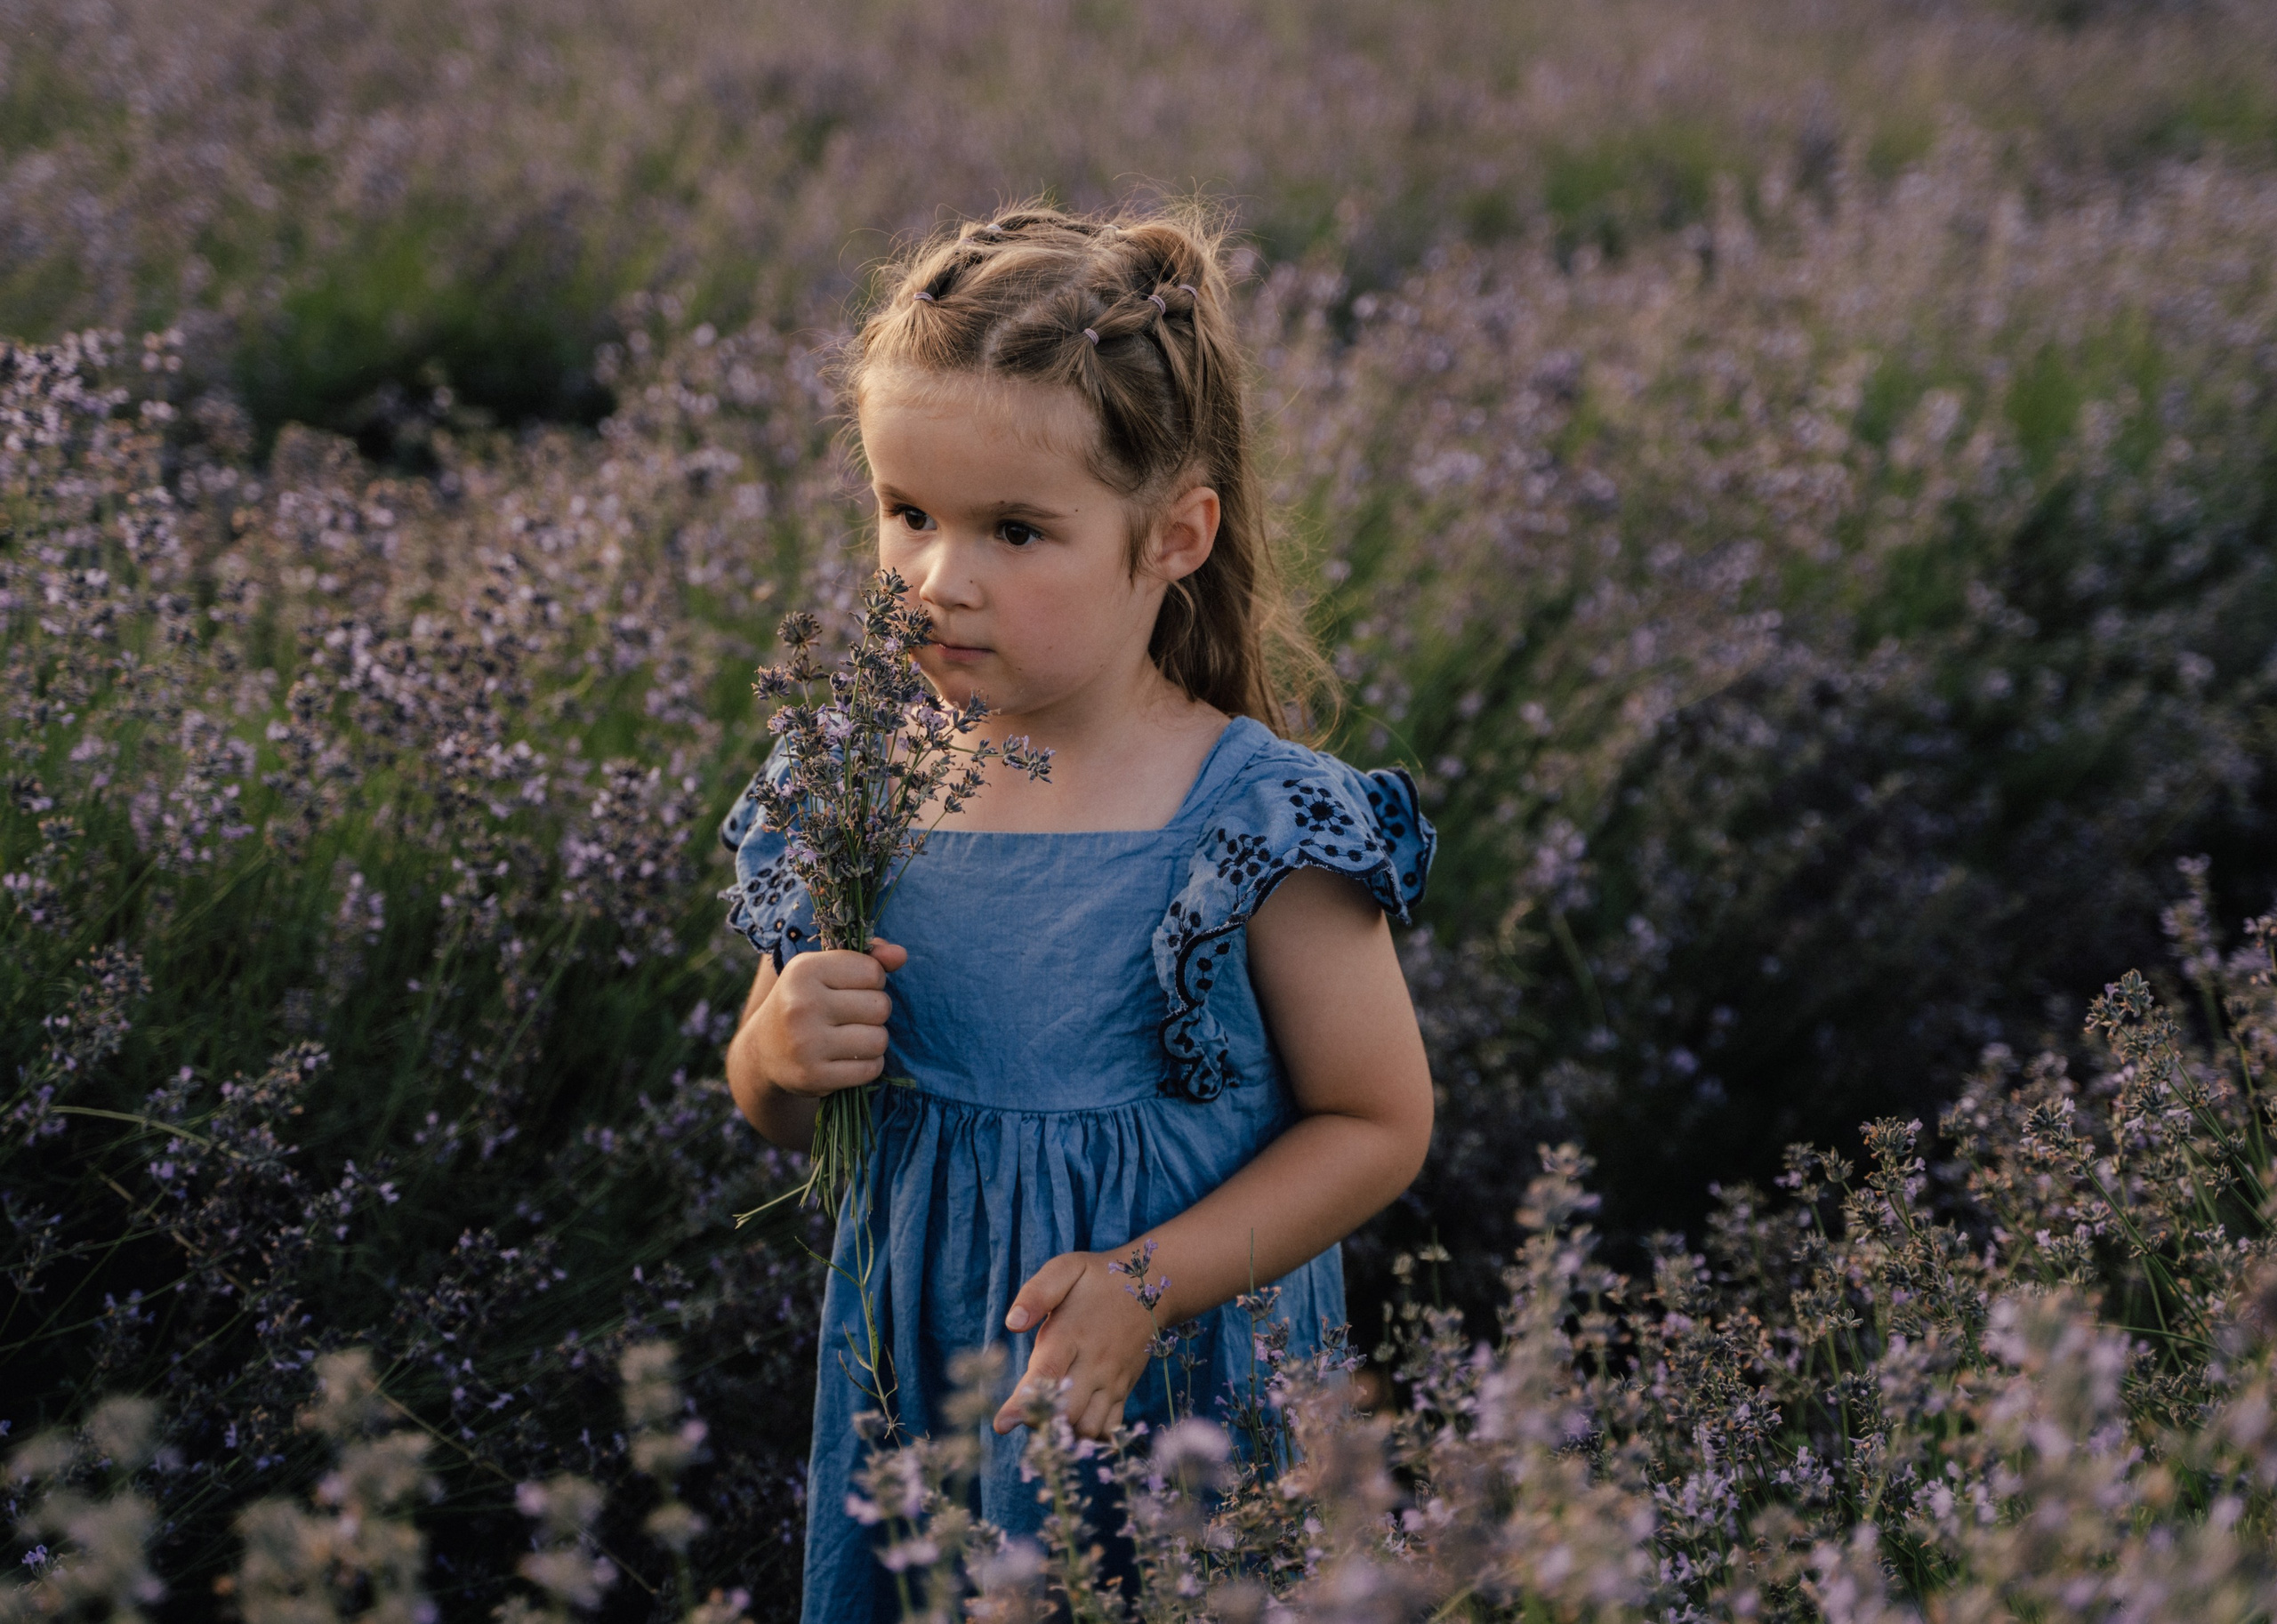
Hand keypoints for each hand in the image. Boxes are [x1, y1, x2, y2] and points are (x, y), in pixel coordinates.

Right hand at [744, 939, 906, 1097]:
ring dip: (873, 1040)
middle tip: (851, 1017)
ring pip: (879, 1040)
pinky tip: (848, 1059)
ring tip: (851, 1038)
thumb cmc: (804, 1001)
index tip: (851, 989)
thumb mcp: (825, 970)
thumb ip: (868, 957)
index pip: (873, 972)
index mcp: (803, 970)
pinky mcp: (813, 1076)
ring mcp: (805, 1044)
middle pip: (880, 1006)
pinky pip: (870, 1069)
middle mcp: (801, 1005)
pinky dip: (867, 1065)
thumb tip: (900, 955)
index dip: (871, 981)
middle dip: (874, 1012)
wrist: (763, 1051)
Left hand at [992, 1250, 1158, 1439]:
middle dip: (1040, 1421)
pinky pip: (1110, 1428)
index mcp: (1072, 1334)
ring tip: (1047, 1421)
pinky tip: (1073, 1429)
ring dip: (1064, 1433)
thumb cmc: (1097, 1279)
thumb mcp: (1065, 1270)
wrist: (1152, 1286)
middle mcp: (1095, 1363)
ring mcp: (1112, 1380)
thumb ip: (1036, 1293)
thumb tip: (1012, 1323)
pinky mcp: (1124, 1389)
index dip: (1024, 1402)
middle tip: (1023, 1416)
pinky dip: (1090, 1438)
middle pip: (1067, 1410)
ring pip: (1088, 1427)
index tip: (1002, 1424)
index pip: (1047, 1374)